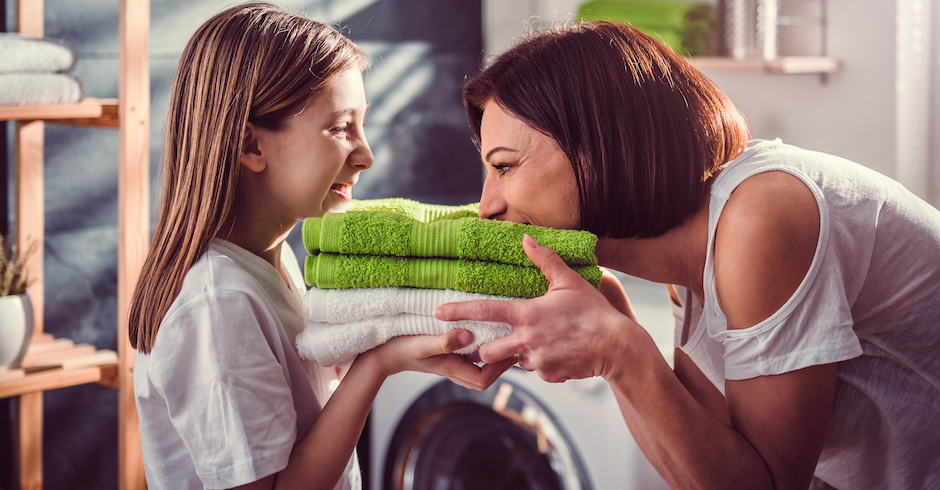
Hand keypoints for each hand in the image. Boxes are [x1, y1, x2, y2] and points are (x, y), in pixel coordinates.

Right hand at [362, 329, 515, 390]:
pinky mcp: (448, 355)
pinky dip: (483, 349)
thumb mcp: (422, 343)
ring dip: (494, 355)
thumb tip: (469, 336)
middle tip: (515, 343)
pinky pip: (471, 357)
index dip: (500, 367)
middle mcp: (455, 369)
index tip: (510, 349)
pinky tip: (487, 333)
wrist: (382, 353)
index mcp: (452, 369)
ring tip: (506, 337)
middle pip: (486, 376)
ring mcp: (452, 364)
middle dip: (502, 363)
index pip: (485, 379)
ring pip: (480, 367)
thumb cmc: (400, 349)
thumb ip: (445, 341)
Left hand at [435, 235, 636, 382]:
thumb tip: (525, 238)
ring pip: (514, 361)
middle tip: (498, 341)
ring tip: (541, 342)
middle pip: (487, 351)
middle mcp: (527, 340)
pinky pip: (536, 370)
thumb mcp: (569, 281)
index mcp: (527, 314)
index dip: (458, 311)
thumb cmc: (594, 311)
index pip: (484, 312)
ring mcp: (537, 361)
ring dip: (518, 354)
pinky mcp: (549, 376)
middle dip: (487, 348)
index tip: (439, 313)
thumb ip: (545, 260)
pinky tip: (559, 352)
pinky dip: (542, 363)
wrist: (617, 346)